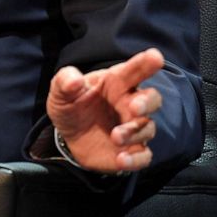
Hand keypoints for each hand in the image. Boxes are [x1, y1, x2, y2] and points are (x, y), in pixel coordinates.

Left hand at [46, 47, 164, 173]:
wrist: (68, 136)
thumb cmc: (71, 105)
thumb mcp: (60, 91)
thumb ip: (65, 81)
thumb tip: (74, 80)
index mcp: (116, 82)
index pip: (134, 70)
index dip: (146, 63)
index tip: (156, 57)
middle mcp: (129, 103)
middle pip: (152, 99)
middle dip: (147, 102)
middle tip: (135, 107)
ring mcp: (133, 127)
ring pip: (148, 128)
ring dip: (135, 132)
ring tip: (116, 137)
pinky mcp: (132, 150)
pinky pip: (144, 156)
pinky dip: (136, 159)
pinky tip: (122, 159)